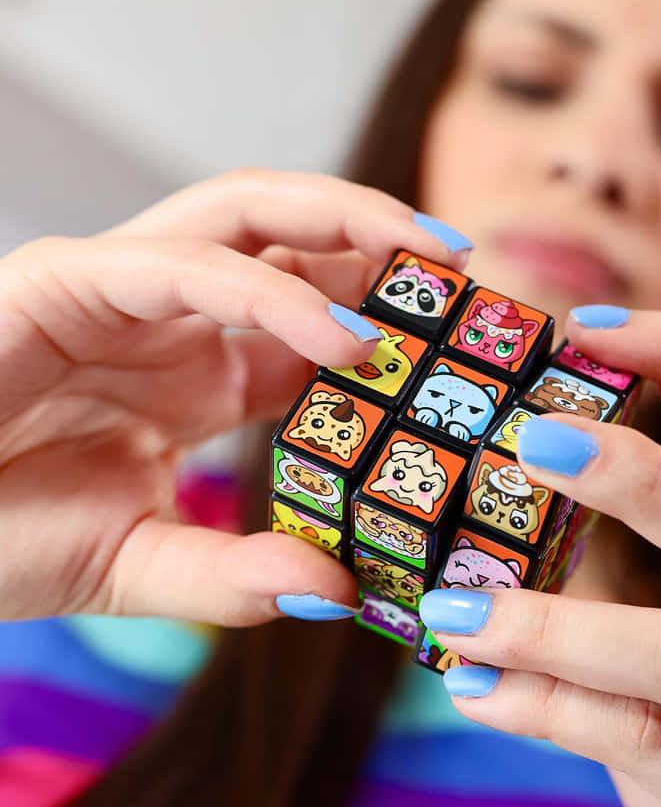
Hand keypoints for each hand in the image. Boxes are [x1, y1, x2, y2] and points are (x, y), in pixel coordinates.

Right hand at [0, 168, 463, 624]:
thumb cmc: (0, 538)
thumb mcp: (139, 567)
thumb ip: (233, 577)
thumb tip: (337, 591)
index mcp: (206, 371)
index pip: (318, 314)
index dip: (394, 312)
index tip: (466, 333)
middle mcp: (174, 315)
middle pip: (294, 237)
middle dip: (384, 239)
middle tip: (468, 267)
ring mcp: (121, 288)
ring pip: (246, 215)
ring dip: (345, 224)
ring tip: (432, 260)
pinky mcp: (66, 281)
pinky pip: (186, 267)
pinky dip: (270, 295)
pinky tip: (345, 339)